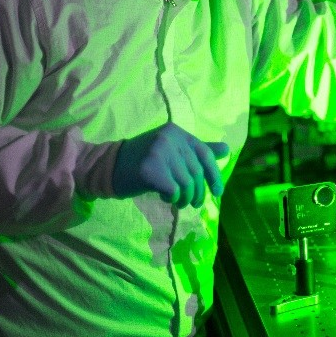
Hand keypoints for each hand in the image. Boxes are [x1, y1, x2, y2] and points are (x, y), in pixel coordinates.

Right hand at [112, 122, 229, 208]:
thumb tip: (227, 149)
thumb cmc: (144, 161)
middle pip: (196, 172)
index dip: (214, 175)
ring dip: (185, 198)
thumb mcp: (172, 151)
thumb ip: (198, 150)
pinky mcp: (149, 169)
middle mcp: (169, 138)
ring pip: (186, 184)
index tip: (217, 193)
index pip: (205, 154)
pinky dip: (172, 198)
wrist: (108, 167)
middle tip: (194, 204)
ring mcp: (158, 152)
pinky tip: (164, 196)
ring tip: (178, 201)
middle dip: (198, 193)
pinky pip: (173, 190)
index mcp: (177, 132)